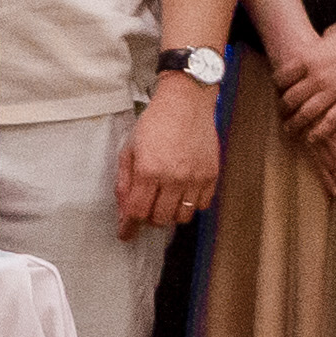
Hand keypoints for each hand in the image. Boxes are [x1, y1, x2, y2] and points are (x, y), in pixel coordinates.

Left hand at [116, 77, 221, 240]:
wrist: (186, 103)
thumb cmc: (155, 124)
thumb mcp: (130, 149)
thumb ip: (125, 182)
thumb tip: (123, 210)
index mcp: (149, 170)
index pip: (137, 212)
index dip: (129, 227)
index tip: (125, 234)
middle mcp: (174, 177)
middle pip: (160, 219)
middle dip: (149, 218)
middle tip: (146, 208)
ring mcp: (196, 177)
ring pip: (183, 216)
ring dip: (170, 214)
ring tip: (164, 200)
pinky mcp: (211, 175)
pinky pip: (202, 205)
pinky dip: (190, 205)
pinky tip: (182, 193)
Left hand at [275, 5, 335, 142]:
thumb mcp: (326, 37)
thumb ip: (315, 53)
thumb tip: (308, 60)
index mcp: (308, 57)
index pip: (281, 78)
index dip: (277, 87)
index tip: (278, 92)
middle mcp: (318, 75)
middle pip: (291, 98)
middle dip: (283, 108)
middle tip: (282, 114)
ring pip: (307, 113)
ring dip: (295, 123)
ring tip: (290, 129)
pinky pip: (331, 121)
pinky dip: (319, 132)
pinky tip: (311, 138)